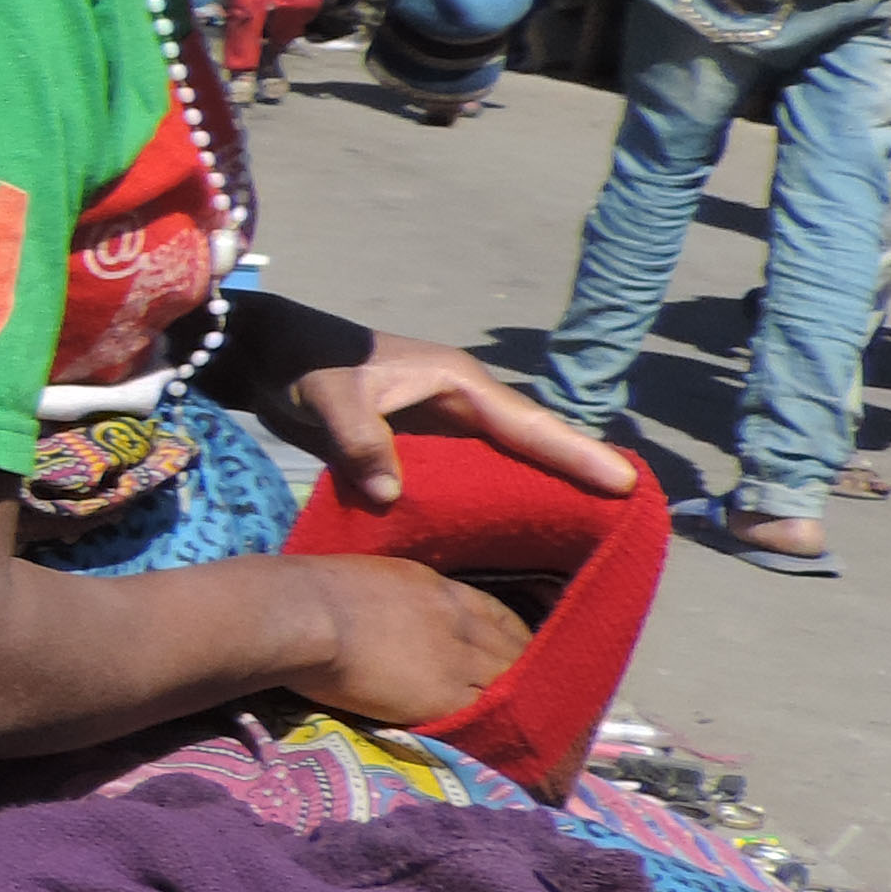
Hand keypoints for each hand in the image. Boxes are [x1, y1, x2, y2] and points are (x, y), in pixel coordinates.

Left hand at [268, 334, 638, 508]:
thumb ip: (361, 441)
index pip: (528, 424)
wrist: (262, 355)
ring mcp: (441, 425)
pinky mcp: (416, 445)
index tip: (623, 483)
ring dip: (539, 491)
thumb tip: (391, 495)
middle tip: (628, 517)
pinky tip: (509, 536)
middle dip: (576, 474)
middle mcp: (460, 402)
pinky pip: (467, 477)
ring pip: (503, 463)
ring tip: (588, 534)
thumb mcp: (329, 397)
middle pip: (530, 444)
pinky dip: (492, 500)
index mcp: (457, 382)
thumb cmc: (301, 362)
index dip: (574, 455)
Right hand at [283, 554, 533, 728]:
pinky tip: (506, 739)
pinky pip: (486, 713)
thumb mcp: (369, 579)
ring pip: (510, 683)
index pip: (498, 614)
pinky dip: (498, 726)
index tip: (520, 652)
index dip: (515, 636)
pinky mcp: (444, 696)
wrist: (304, 614)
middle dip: (528, 672)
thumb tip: (388, 617)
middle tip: (533, 696)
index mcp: (439, 589)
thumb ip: (395, 599)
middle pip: (515, 651)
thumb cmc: (313, 591)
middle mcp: (460, 622)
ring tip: (526, 725)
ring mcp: (457, 659)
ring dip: (521, 703)